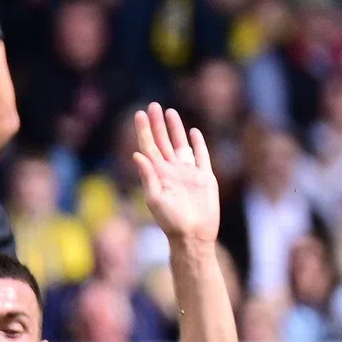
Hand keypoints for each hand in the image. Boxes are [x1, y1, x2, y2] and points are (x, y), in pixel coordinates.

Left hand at [132, 103, 218, 244]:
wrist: (194, 235)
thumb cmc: (172, 222)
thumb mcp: (155, 200)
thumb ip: (147, 177)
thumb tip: (137, 154)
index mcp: (158, 175)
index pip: (148, 147)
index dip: (143, 131)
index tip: (139, 114)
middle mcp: (171, 171)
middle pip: (162, 142)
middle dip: (157, 124)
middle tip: (153, 106)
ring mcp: (188, 173)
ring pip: (180, 145)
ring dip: (175, 129)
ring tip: (170, 112)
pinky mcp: (205, 177)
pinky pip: (201, 156)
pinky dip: (197, 143)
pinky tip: (193, 132)